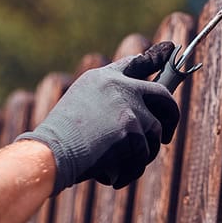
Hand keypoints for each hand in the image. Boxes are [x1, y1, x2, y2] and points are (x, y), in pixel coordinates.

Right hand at [17, 42, 179, 193]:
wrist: (50, 153)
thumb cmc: (61, 139)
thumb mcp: (81, 106)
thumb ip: (109, 99)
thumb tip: (142, 110)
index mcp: (104, 78)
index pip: (136, 63)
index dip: (156, 57)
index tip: (170, 48)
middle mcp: (119, 86)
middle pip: (163, 96)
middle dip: (171, 118)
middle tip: (166, 136)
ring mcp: (128, 106)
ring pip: (155, 134)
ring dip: (141, 154)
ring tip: (117, 162)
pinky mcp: (132, 130)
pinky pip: (143, 157)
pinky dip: (129, 171)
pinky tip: (110, 174)